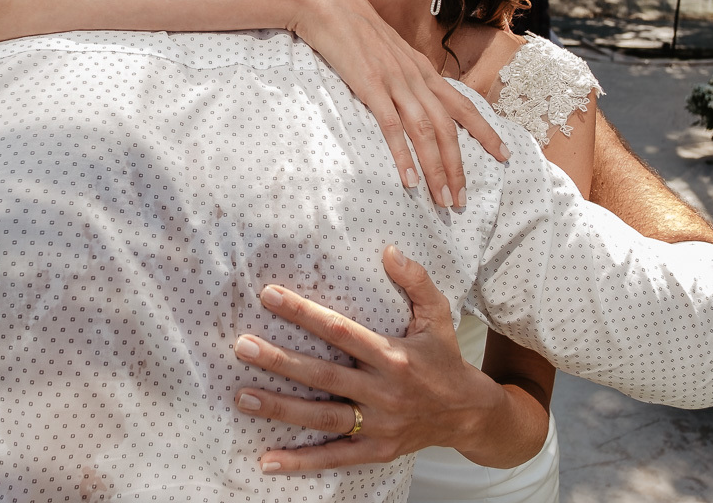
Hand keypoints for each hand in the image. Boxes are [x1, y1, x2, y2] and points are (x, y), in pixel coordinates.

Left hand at [233, 246, 501, 471]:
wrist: (470, 415)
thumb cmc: (445, 359)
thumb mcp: (438, 316)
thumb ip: (416, 281)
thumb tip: (389, 250)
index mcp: (394, 355)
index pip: (340, 330)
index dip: (303, 312)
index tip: (269, 295)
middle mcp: (384, 391)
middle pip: (324, 376)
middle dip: (281, 361)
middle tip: (243, 347)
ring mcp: (379, 425)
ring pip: (322, 417)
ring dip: (280, 408)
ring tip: (242, 396)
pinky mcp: (377, 450)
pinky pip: (335, 457)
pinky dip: (302, 462)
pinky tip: (267, 460)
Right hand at [291, 0, 507, 204]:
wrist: (327, 5)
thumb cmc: (354, 30)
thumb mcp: (389, 52)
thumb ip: (403, 75)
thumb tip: (412, 98)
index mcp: (422, 70)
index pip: (462, 105)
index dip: (485, 131)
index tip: (503, 155)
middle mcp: (416, 77)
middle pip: (448, 128)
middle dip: (458, 166)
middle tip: (461, 200)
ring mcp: (394, 82)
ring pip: (426, 132)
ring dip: (436, 169)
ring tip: (442, 199)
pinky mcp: (369, 86)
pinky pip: (391, 126)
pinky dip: (403, 154)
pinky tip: (409, 179)